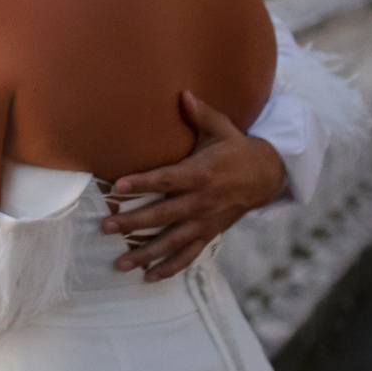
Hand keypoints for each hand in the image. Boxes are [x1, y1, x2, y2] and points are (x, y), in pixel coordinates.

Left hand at [102, 91, 285, 281]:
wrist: (266, 176)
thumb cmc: (236, 149)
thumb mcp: (222, 128)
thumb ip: (200, 114)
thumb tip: (182, 93)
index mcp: (200, 173)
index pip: (166, 179)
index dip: (142, 182)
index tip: (117, 187)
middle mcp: (200, 201)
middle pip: (163, 215)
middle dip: (133, 223)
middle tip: (105, 227)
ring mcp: (204, 222)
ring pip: (172, 242)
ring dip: (145, 254)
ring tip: (120, 263)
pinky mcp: (209, 234)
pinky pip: (188, 255)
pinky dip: (169, 268)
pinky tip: (148, 277)